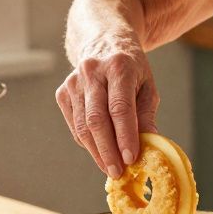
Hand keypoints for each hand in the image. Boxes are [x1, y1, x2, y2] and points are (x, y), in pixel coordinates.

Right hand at [55, 43, 158, 177]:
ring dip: (97, 152)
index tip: (131, 159)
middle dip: (108, 150)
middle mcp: (92, 72)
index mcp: (119, 66)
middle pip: (97, 119)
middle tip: (118, 172)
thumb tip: (149, 145)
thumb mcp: (147, 85)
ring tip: (110, 168)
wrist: (103, 41)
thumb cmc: (131, 68)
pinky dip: (88, 143)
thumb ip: (146, 114)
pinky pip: (75, 126)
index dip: (125, 136)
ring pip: (82, 126)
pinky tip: (100, 150)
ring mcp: (73, 82)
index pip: (120, 107)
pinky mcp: (62, 93)